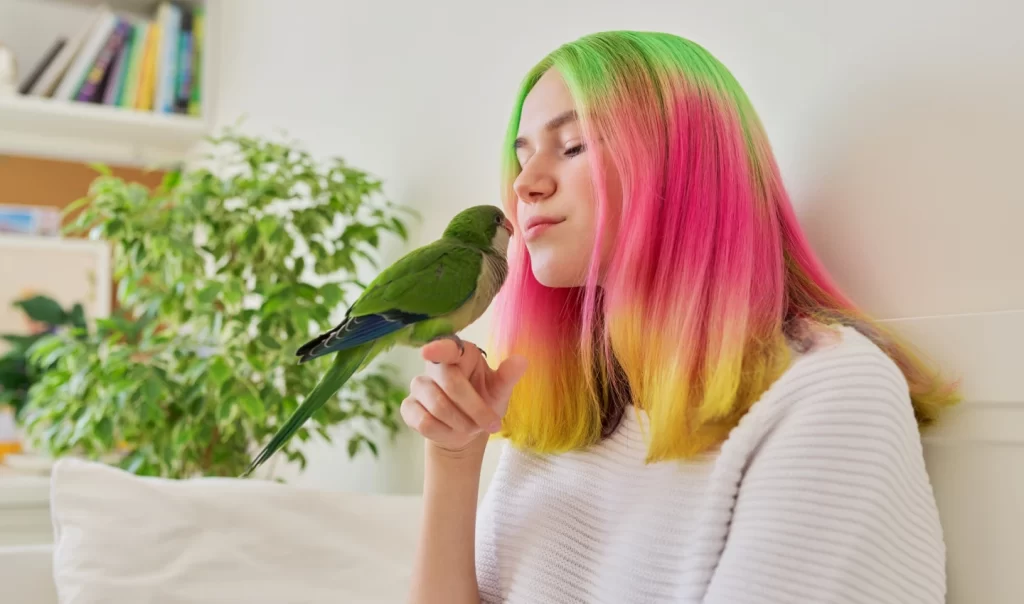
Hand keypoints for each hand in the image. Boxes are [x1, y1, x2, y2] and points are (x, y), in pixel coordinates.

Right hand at [401, 338, 526, 456]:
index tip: (428, 352)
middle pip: (450, 383)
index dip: (438, 349)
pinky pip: (424, 422)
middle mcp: (436, 366)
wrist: (465, 431)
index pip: (448, 347)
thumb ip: (508, 377)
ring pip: (437, 406)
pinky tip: (451, 431)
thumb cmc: (484, 402)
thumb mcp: (499, 391)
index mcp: (460, 354)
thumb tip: (521, 361)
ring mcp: (419, 385)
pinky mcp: (408, 407)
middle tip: (491, 424)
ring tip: (472, 427)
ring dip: (462, 423)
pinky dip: (444, 433)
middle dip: (475, 409)